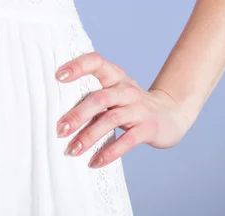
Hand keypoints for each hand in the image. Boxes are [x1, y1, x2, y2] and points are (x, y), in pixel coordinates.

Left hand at [55, 51, 195, 168]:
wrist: (170, 114)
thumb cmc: (131, 104)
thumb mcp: (115, 92)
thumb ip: (93, 95)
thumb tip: (54, 107)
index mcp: (116, 76)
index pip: (97, 62)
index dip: (78, 66)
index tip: (58, 76)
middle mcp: (127, 89)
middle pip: (100, 97)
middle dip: (78, 114)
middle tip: (60, 130)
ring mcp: (139, 108)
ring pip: (111, 119)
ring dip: (90, 136)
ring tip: (72, 150)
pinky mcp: (148, 128)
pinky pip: (128, 141)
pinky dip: (110, 152)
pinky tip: (94, 162)